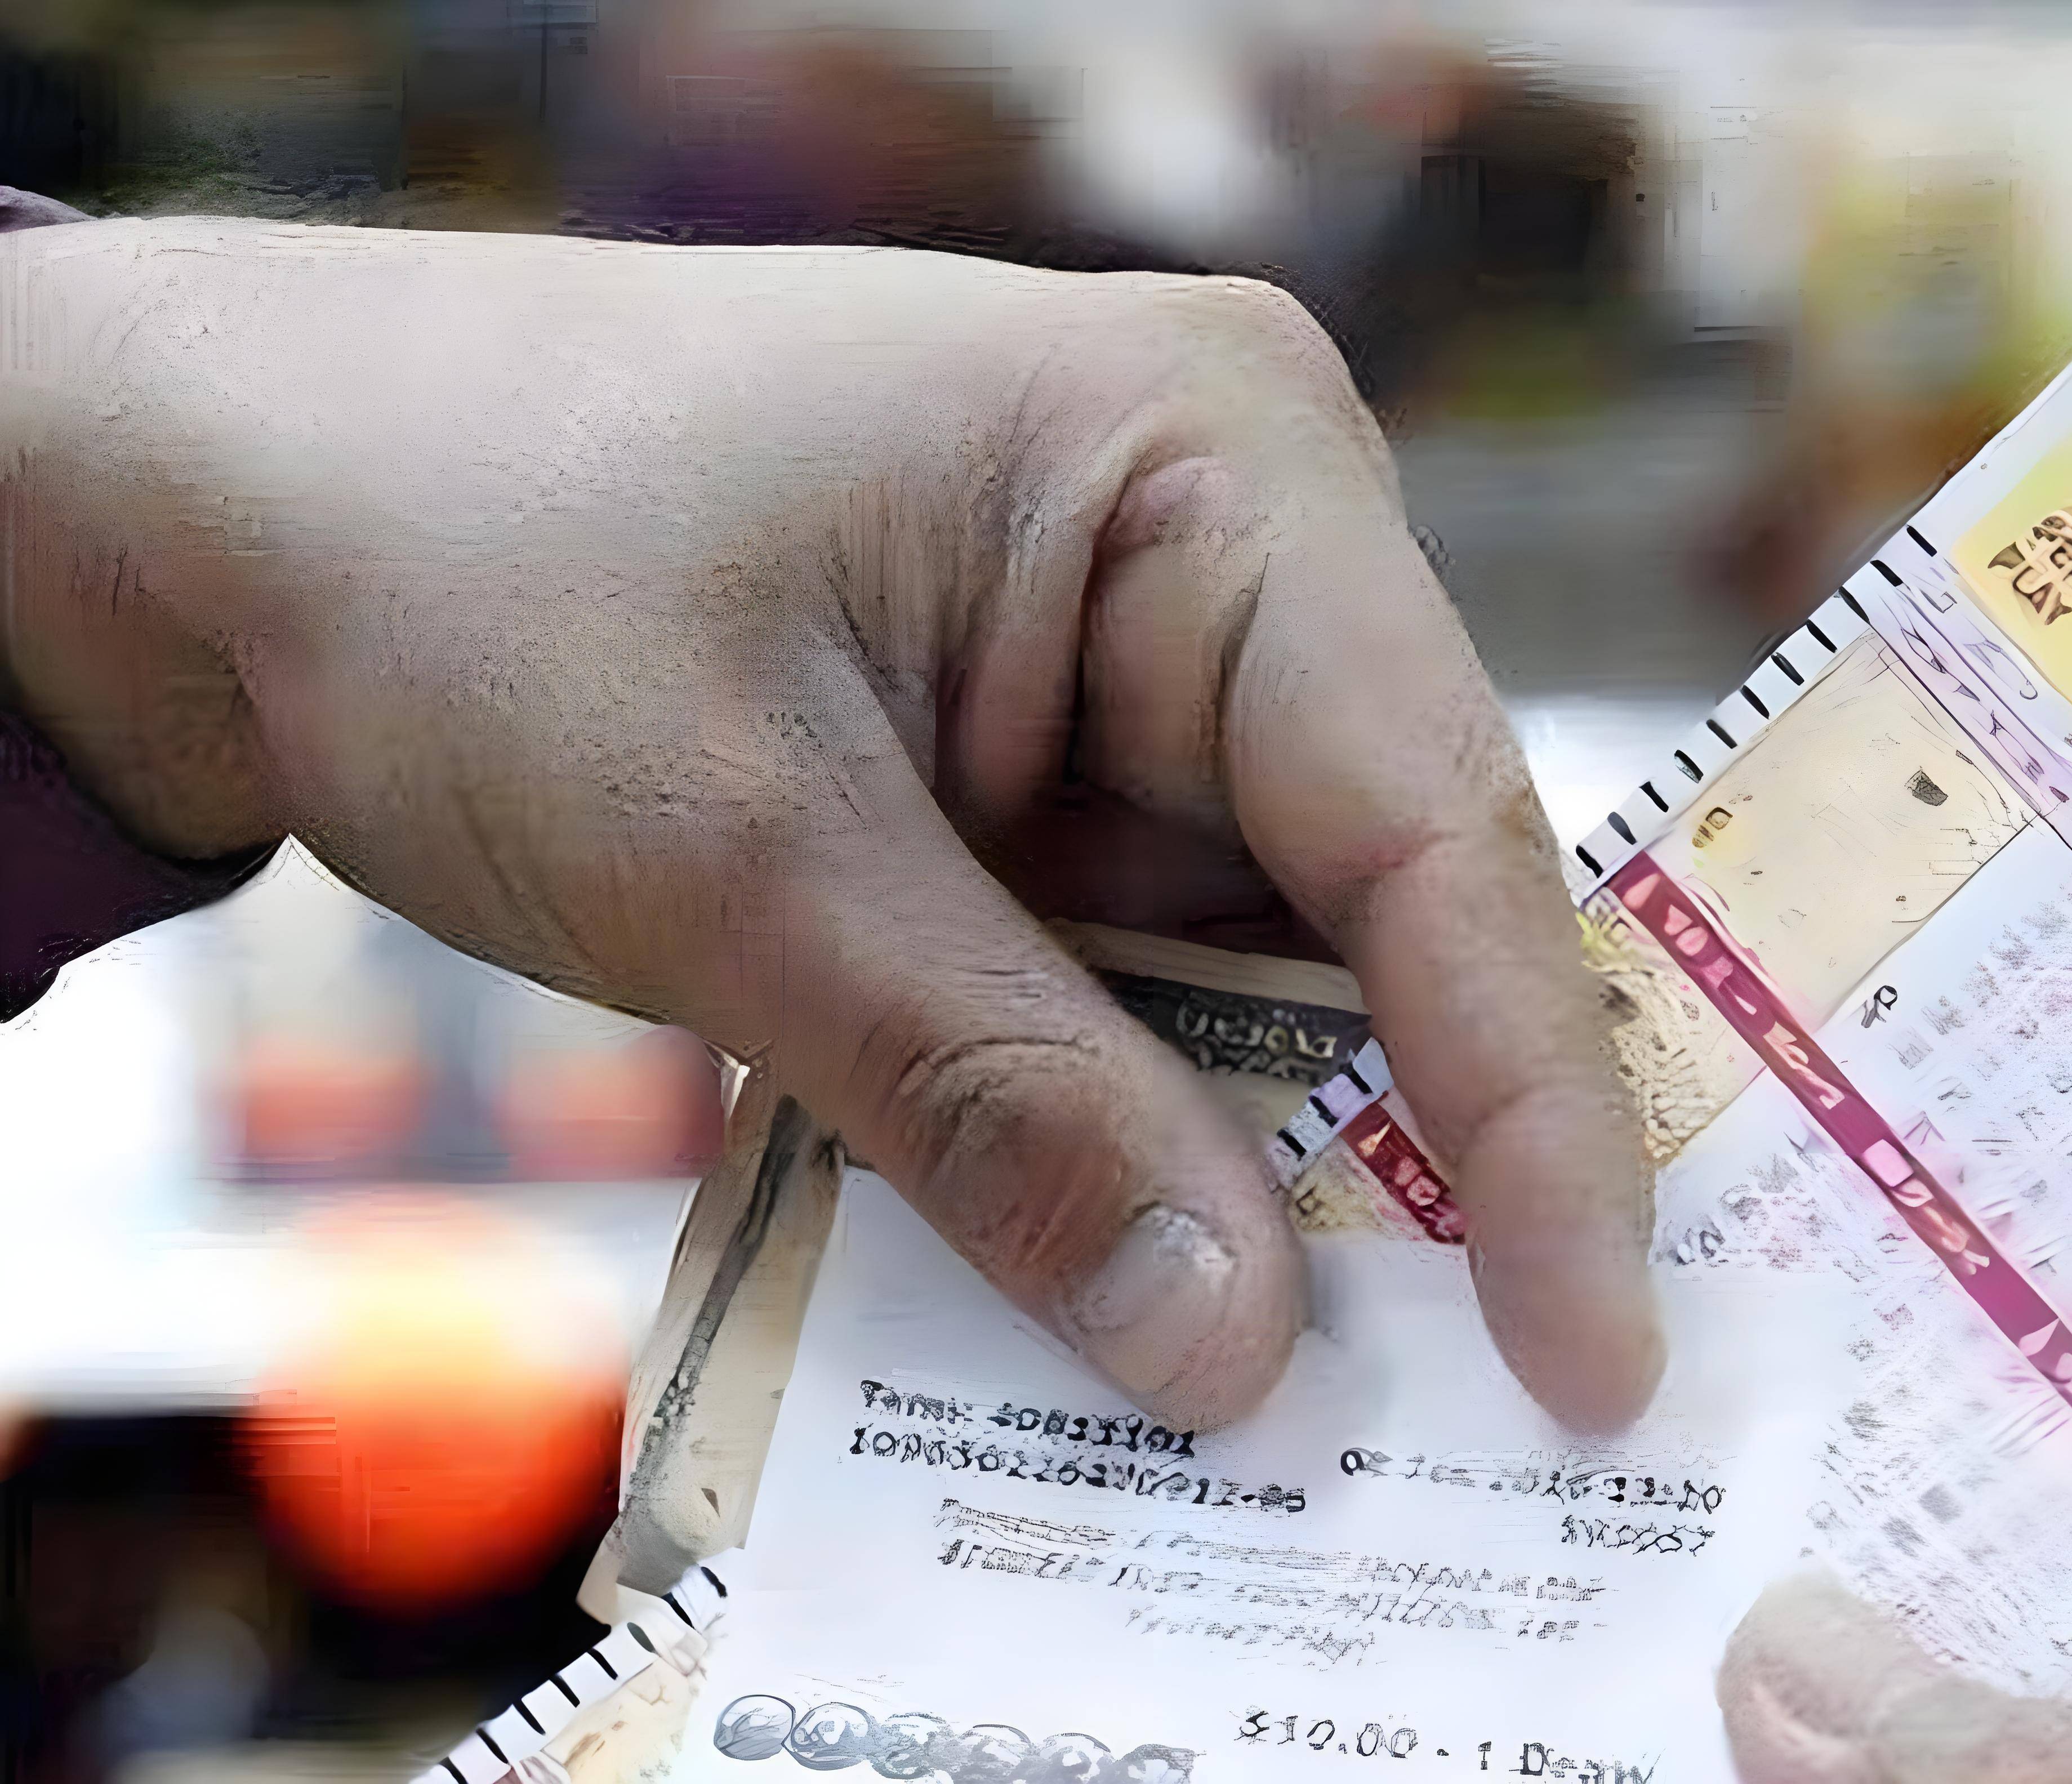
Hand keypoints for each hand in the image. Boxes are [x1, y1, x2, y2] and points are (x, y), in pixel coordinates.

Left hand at [0, 218, 1660, 1431]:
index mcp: (1215, 467)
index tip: (1595, 1356)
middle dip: (1414, 1166)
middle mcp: (1233, 552)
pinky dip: (1145, 1139)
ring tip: (1305, 1410)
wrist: (243, 494)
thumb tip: (1237, 1351)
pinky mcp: (1058, 774)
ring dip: (1268, 1179)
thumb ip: (1003, 1103)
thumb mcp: (736, 849)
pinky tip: (1147, 1294)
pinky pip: (1154, 985)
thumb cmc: (472, 564)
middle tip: (1486, 1435)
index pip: (1435, 826)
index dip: (1532, 1111)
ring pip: (1280, 975)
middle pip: (1394, 909)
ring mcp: (1148, 671)